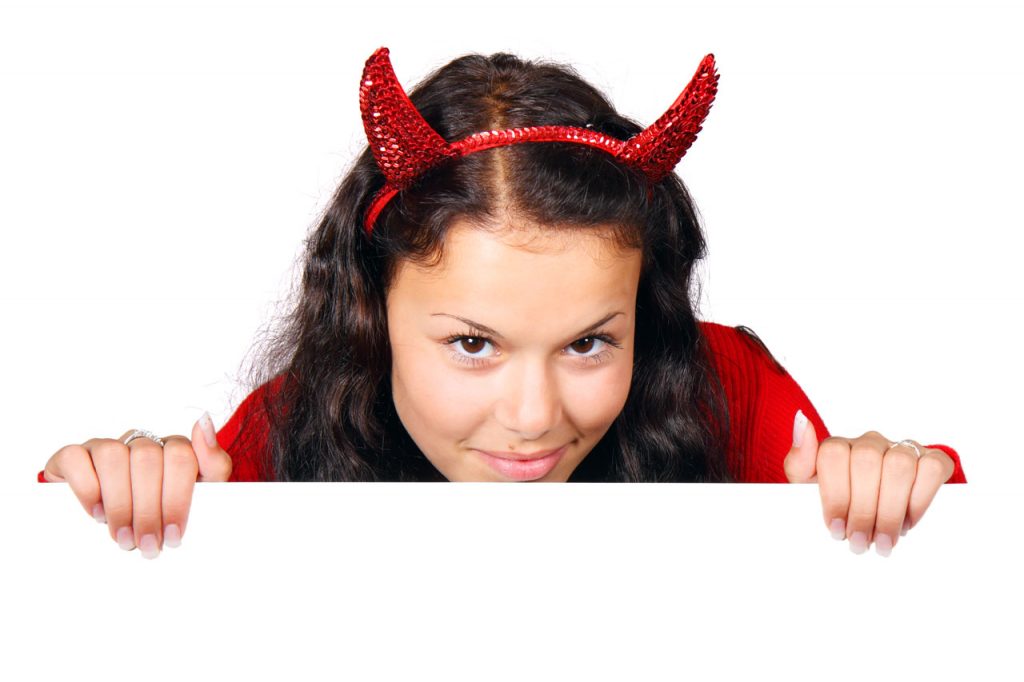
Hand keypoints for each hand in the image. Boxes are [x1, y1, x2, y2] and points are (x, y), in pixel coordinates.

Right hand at [41, 413, 232, 558]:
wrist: (120, 532)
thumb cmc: (165, 513)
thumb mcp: (201, 495)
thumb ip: (213, 462)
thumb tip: (204, 419)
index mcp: (173, 448)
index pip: (180, 456)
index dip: (177, 498)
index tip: (174, 535)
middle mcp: (140, 443)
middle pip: (147, 459)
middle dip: (148, 509)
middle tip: (149, 544)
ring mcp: (106, 447)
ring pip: (113, 455)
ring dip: (119, 502)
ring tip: (124, 536)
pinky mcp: (73, 457)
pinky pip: (75, 458)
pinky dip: (87, 488)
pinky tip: (97, 513)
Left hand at [783, 410, 955, 556]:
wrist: (879, 513)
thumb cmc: (842, 501)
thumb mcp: (811, 488)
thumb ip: (799, 461)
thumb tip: (801, 419)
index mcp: (839, 446)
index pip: (833, 453)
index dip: (834, 495)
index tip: (835, 528)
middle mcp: (870, 443)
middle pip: (866, 461)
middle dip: (862, 509)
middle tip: (859, 541)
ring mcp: (902, 448)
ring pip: (898, 465)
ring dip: (890, 510)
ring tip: (882, 541)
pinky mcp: (932, 459)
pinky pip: (930, 469)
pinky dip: (919, 500)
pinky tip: (907, 523)